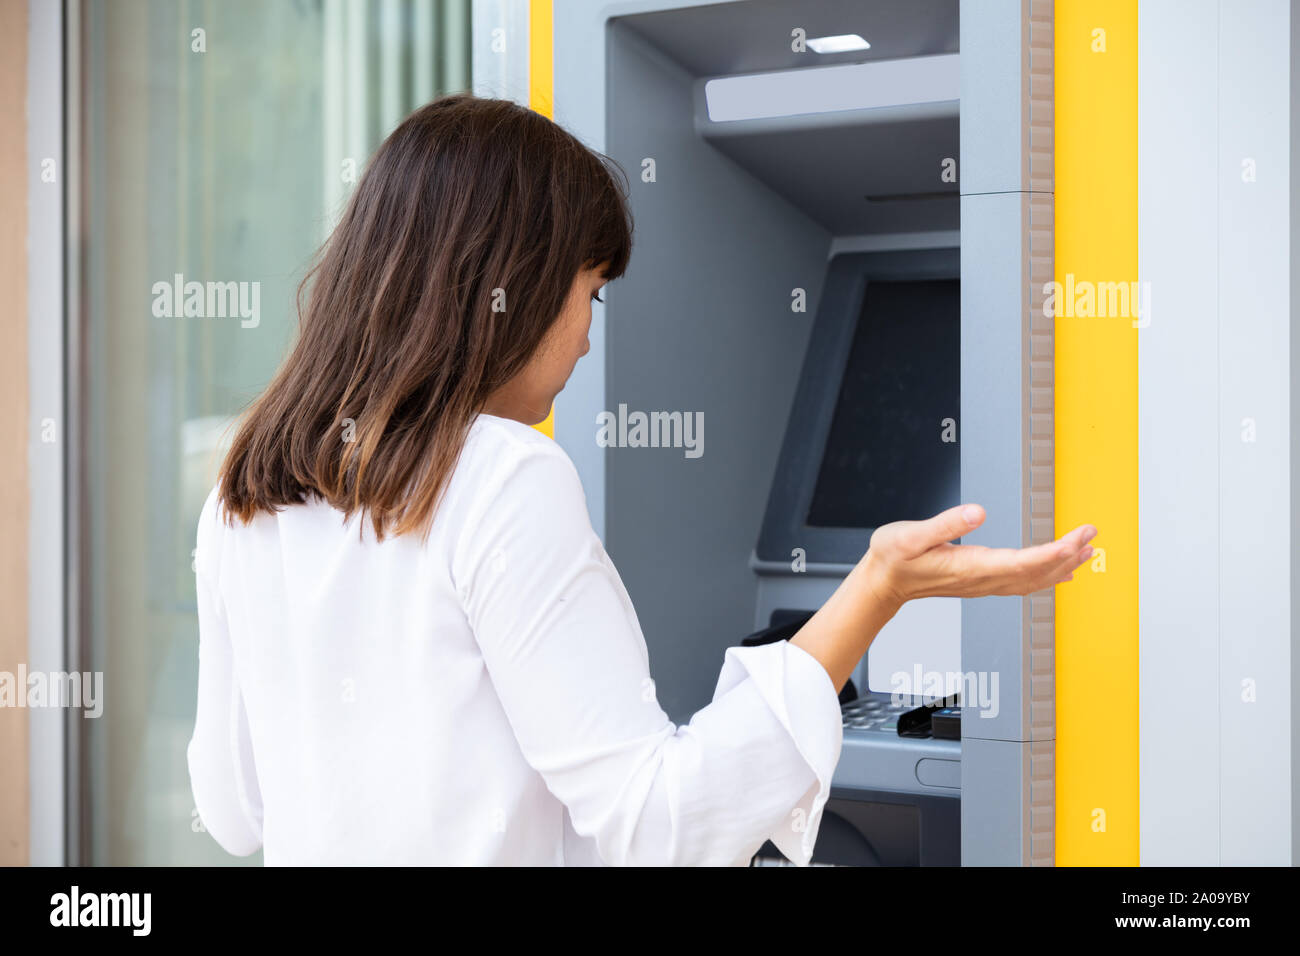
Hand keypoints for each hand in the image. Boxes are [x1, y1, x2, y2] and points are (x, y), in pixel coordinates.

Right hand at [863, 503, 1096, 606]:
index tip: (1078, 537)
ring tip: (1085, 551)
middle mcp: (982, 580)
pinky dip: (1047, 576)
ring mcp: (983, 584)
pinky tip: (1060, 572)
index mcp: (970, 567)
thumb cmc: (893, 559)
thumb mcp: (910, 535)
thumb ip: (945, 523)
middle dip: (1068, 554)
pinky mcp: (981, 581)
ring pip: (1032, 580)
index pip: (1023, 563)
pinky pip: (1022, 583)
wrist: (883, 583)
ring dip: (1062, 566)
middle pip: (1036, 573)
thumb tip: (978, 513)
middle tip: (1092, 536)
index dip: (1055, 551)